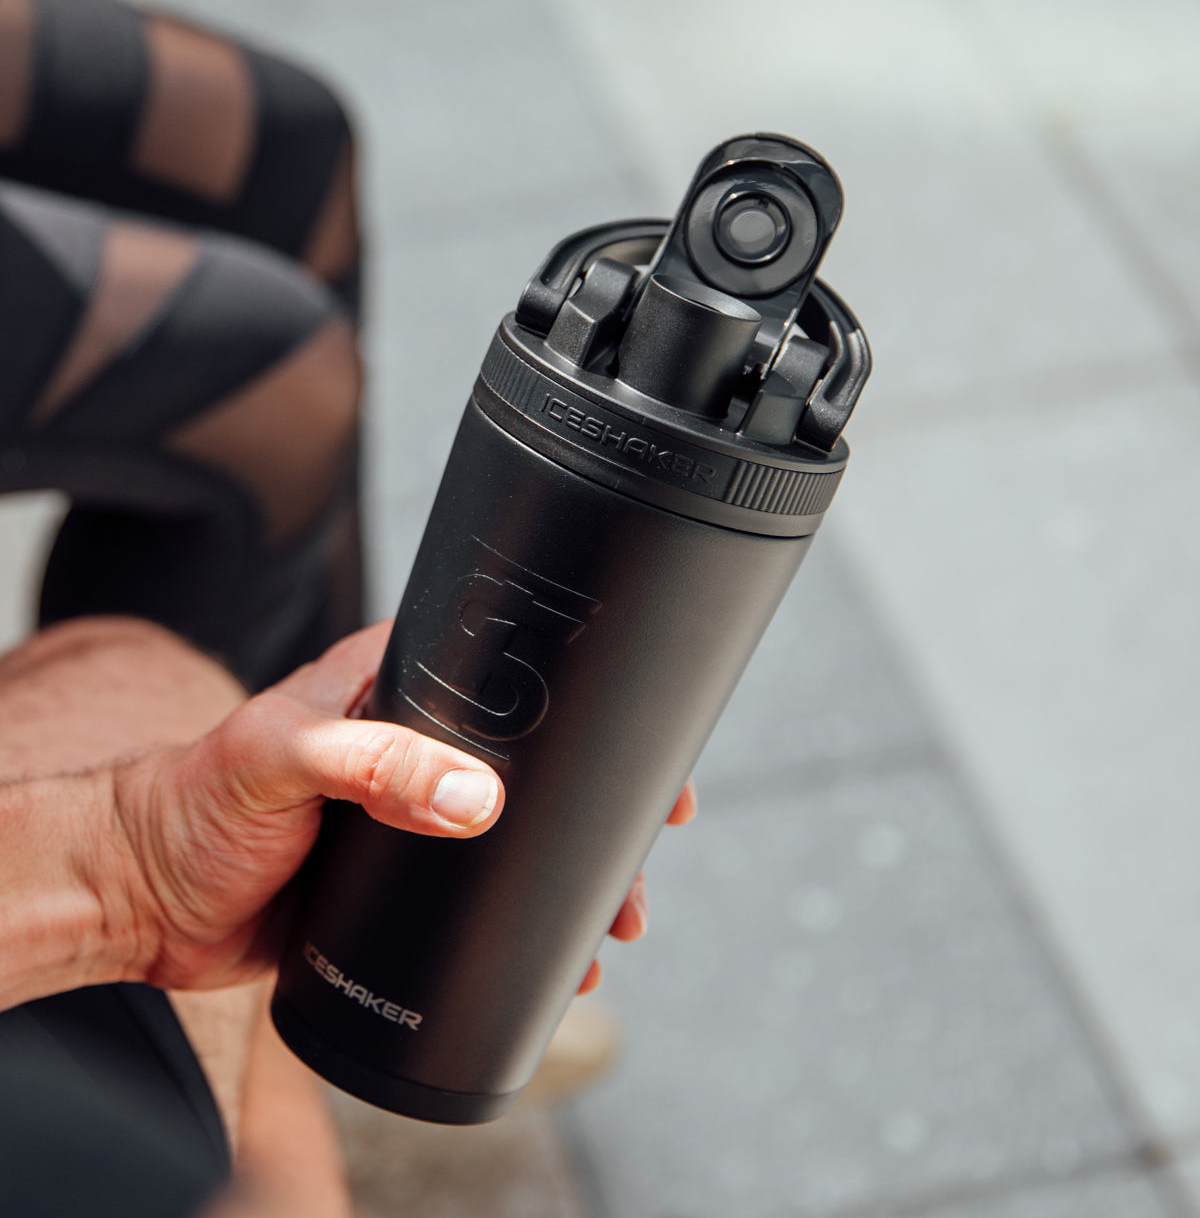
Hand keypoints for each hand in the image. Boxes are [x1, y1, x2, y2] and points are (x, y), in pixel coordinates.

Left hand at [101, 623, 694, 992]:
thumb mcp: (282, 758)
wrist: (141, 897)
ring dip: (570, 875)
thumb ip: (374, 765)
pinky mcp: (400, 883)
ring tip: (615, 920)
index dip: (582, 703)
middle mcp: (414, 744)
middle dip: (597, 809)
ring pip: (517, 838)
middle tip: (649, 850)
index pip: (509, 678)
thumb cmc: (191, 801)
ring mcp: (411, 814)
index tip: (643, 741)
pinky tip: (555, 954)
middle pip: (532, 767)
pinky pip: (478, 899)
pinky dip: (523, 924)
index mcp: (394, 686)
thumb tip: (477, 798)